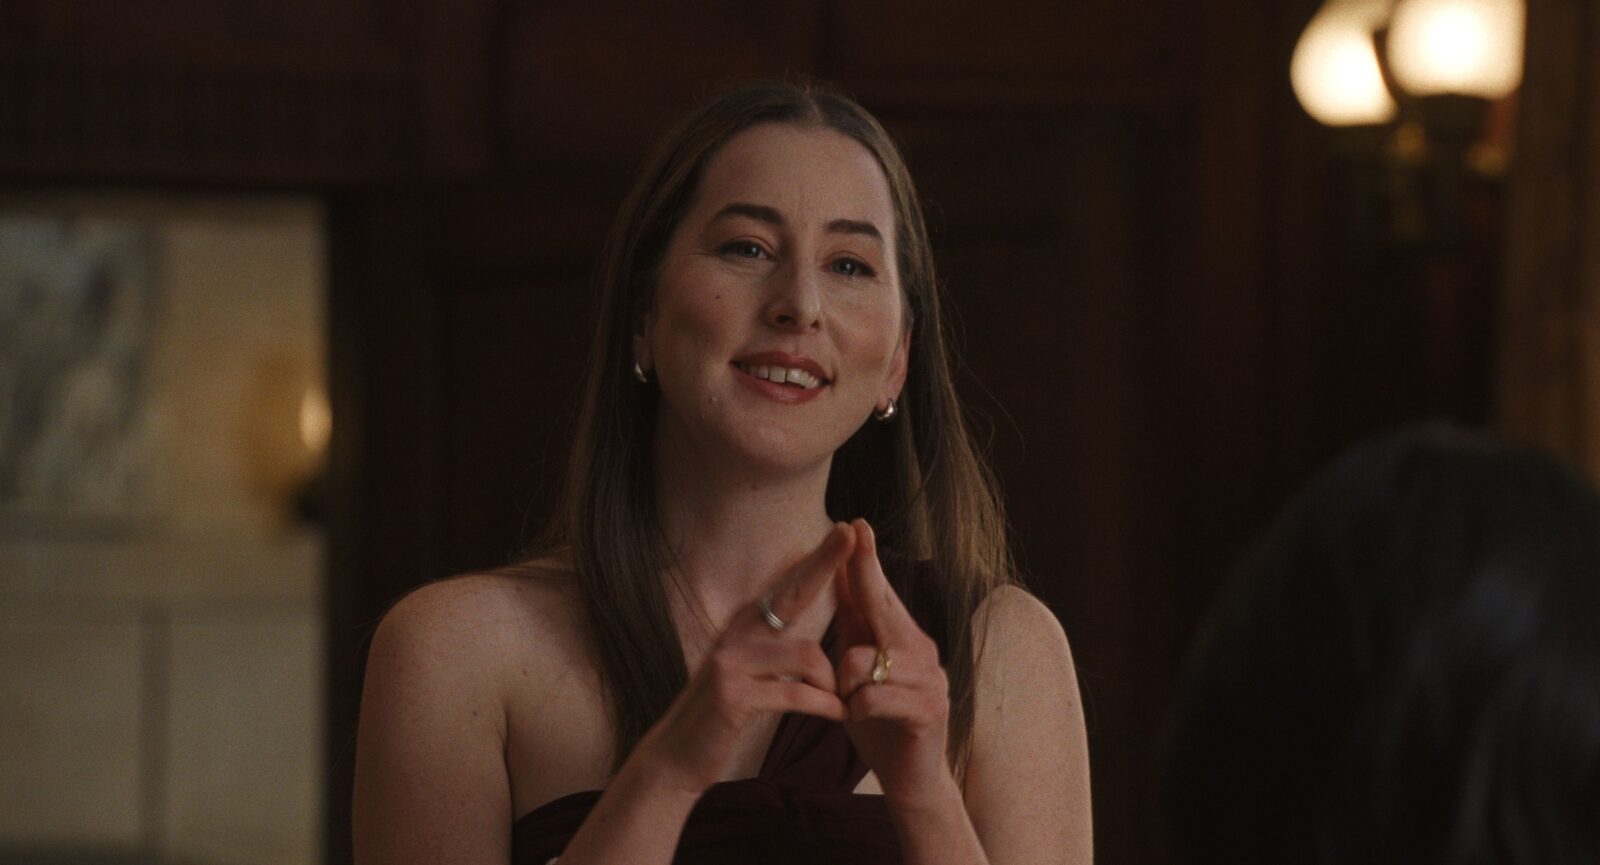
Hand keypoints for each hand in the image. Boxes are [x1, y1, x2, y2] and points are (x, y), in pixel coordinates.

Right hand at [634, 524, 854, 797]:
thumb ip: (771, 648)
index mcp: (744, 627)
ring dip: (832, 682)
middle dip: (823, 563)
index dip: (815, 558)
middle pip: (792, 593)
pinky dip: (823, 705)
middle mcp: (736, 634)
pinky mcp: (733, 695)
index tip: (843, 528)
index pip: (786, 585)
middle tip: (850, 536)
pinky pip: (796, 693)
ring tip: (842, 702)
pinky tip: (837, 715)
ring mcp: (731, 662)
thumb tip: (802, 627)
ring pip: (807, 654)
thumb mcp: (745, 673)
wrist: (676, 756)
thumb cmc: (721, 716)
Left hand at [834, 519, 954, 810]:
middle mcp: (921, 651)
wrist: (911, 778)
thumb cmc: (881, 721)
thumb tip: (840, 578)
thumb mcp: (860, 671)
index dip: (866, 560)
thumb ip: (854, 628)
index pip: (879, 593)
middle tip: (855, 532)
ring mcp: (929, 679)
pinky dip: (857, 708)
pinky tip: (861, 719)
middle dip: (865, 571)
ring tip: (849, 702)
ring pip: (863, 660)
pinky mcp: (928, 710)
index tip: (857, 523)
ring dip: (844, 683)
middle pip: (883, 606)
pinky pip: (874, 695)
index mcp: (902, 639)